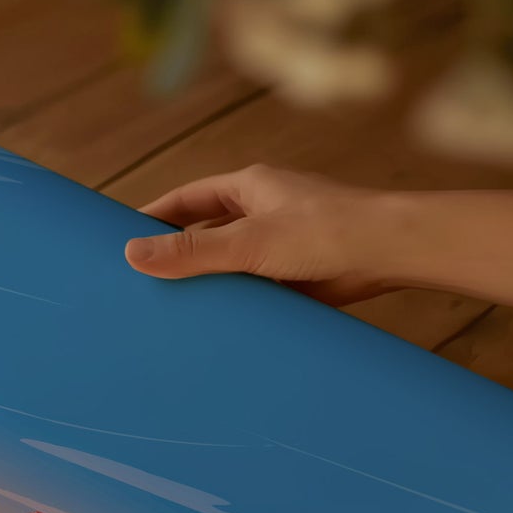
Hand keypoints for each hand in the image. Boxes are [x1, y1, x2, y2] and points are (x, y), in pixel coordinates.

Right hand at [124, 164, 395, 304]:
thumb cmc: (328, 231)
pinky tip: (214, 324)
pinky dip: (233, 303)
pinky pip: (251, 289)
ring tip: (169, 309)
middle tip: (139, 280)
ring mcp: (278, 244)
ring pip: (227, 264)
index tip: (122, 238)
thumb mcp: (247, 242)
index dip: (154, 217)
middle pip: (204, 232)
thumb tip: (132, 254)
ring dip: (205, 283)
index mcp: (249, 188)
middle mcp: (262, 212)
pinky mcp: (293, 275)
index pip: (186, 200)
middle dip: (176, 254)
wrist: (390, 254)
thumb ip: (191, 251)